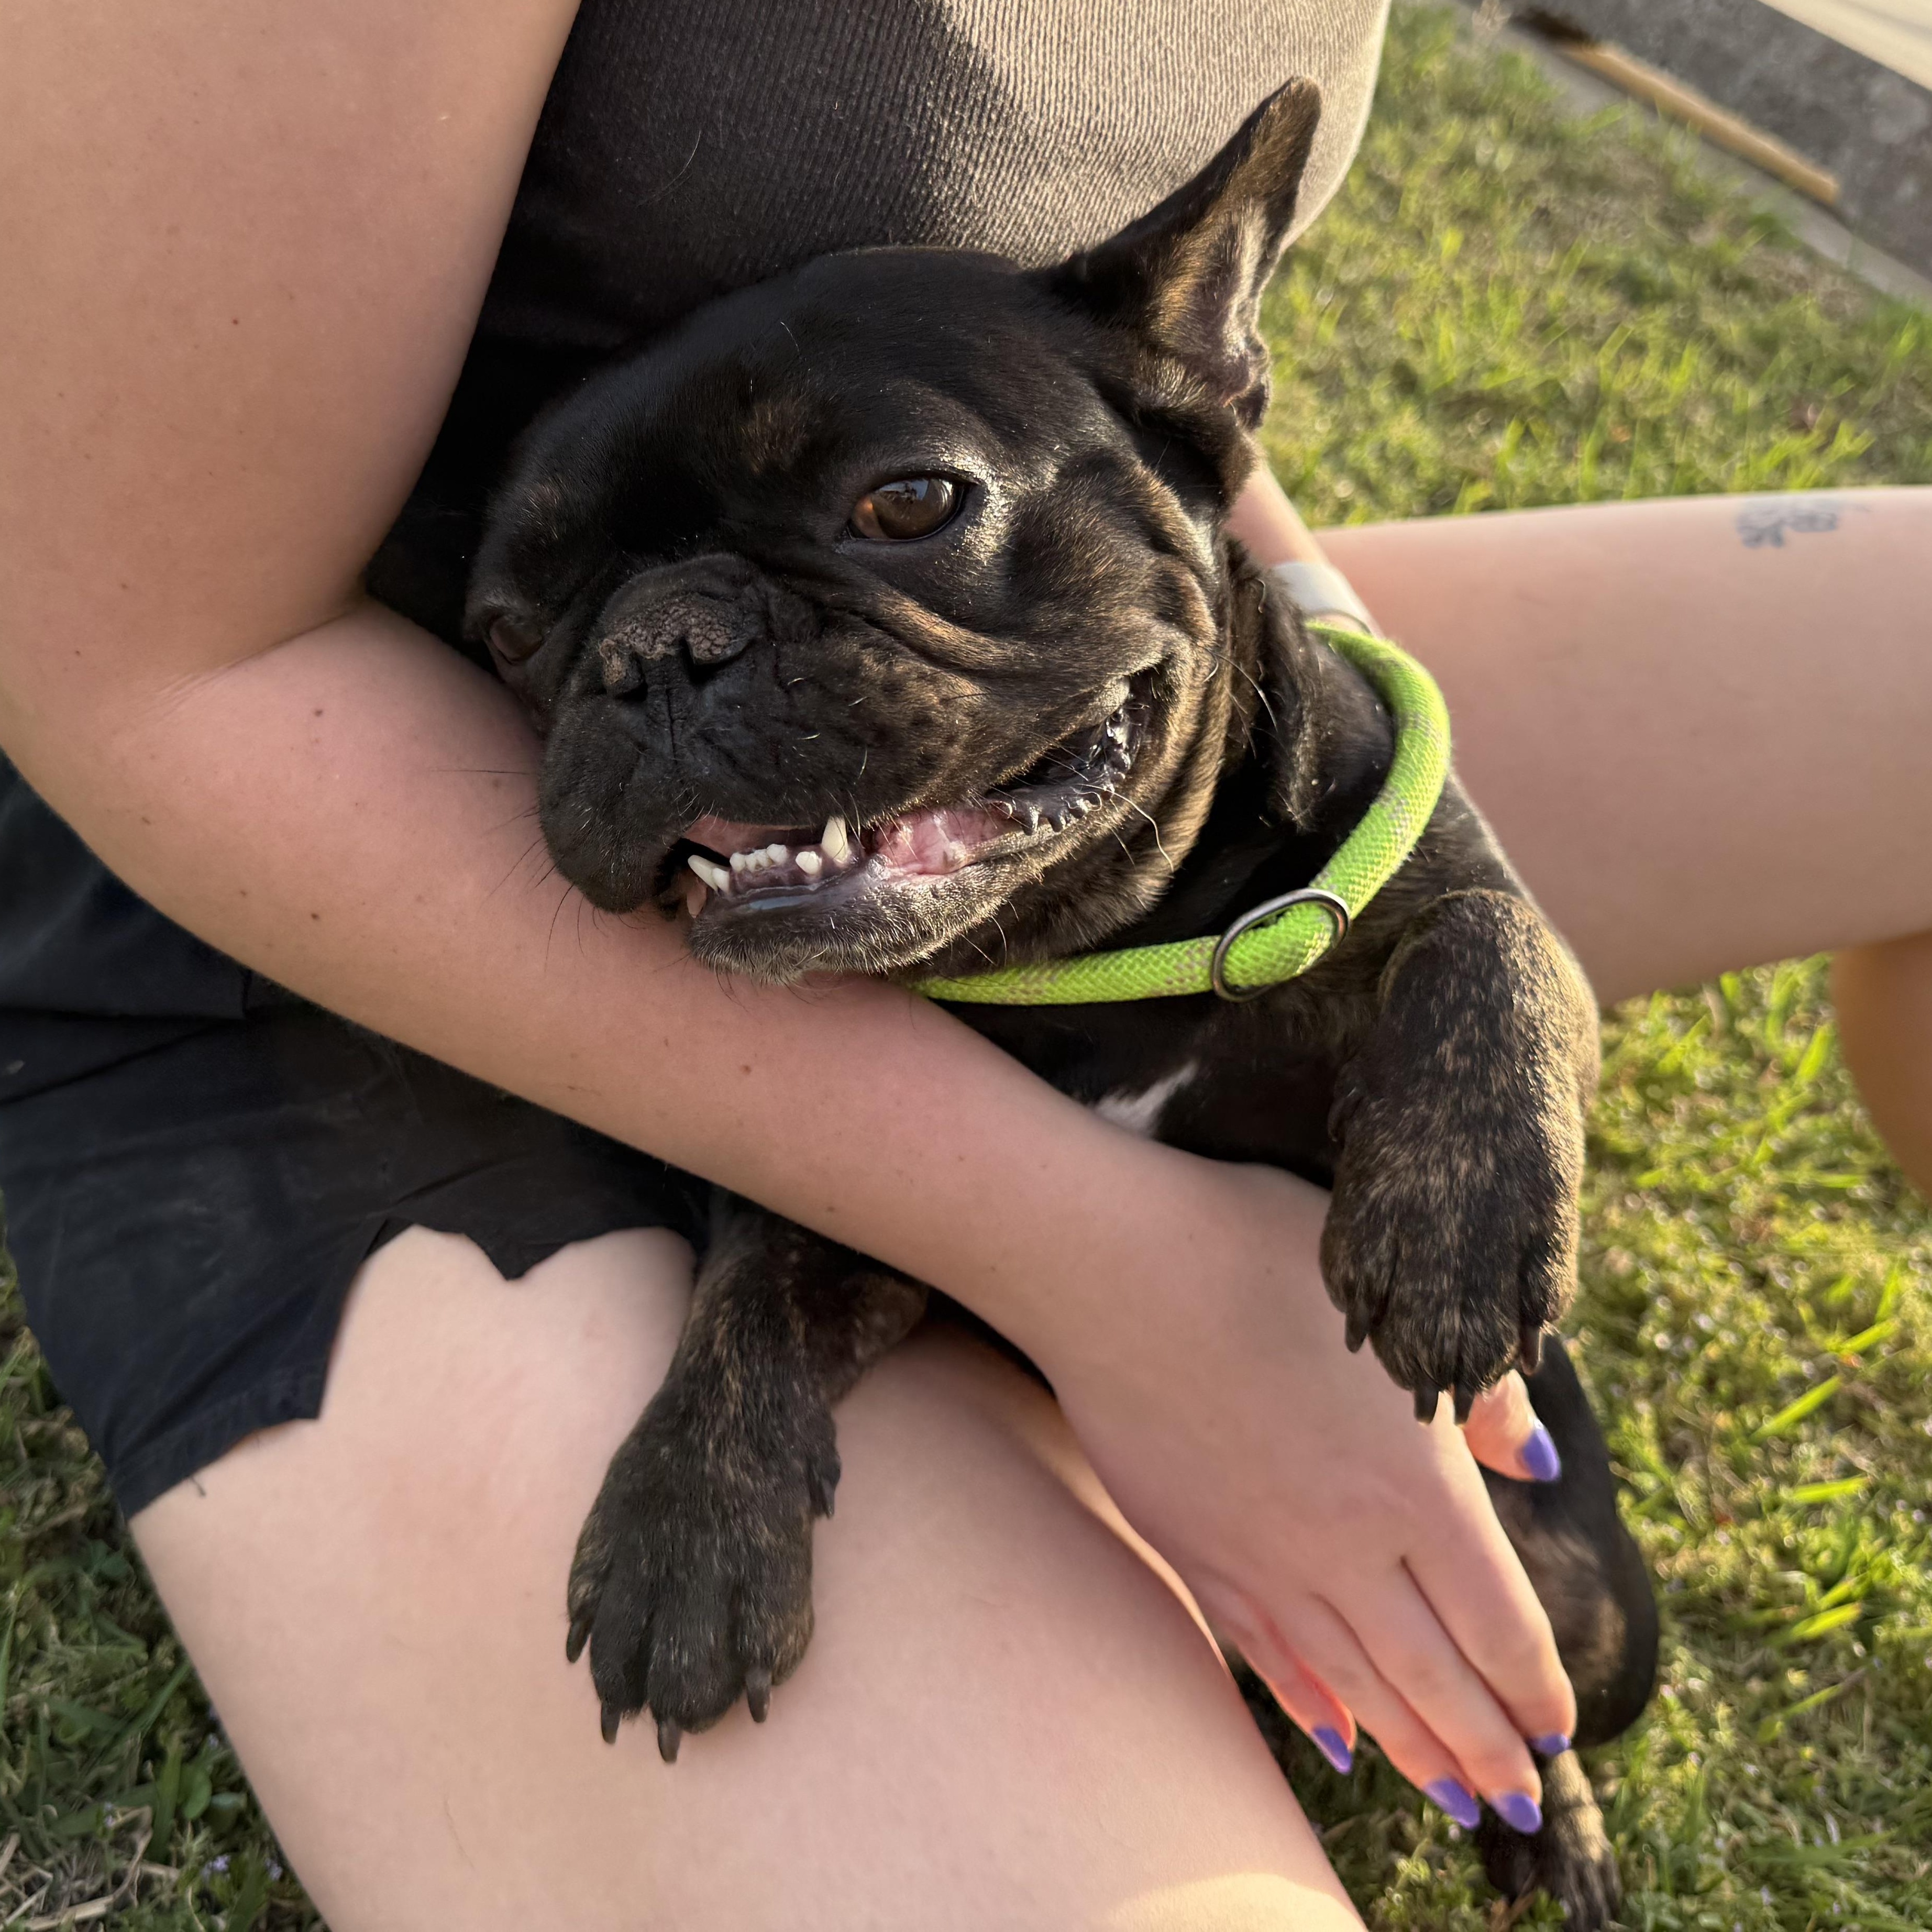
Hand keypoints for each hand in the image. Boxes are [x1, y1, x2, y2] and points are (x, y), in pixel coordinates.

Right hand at [1039, 1158, 1574, 1830]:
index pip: (1497, 1622)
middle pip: (1433, 1675)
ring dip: (1410, 1746)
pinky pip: (1264, 1649)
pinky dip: (1309, 1700)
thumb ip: (1478, 1394)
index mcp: (1414, 1485)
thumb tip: (1536, 1462)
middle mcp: (1344, 1544)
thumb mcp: (1391, 1311)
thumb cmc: (1259, 1258)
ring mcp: (1261, 1557)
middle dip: (1486, 1748)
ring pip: (1353, 1680)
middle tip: (1520, 1804)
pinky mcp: (1196, 1549)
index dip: (1535, 1687)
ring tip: (1451, 1795)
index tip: (1560, 1732)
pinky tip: (1333, 1733)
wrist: (1112, 1266)